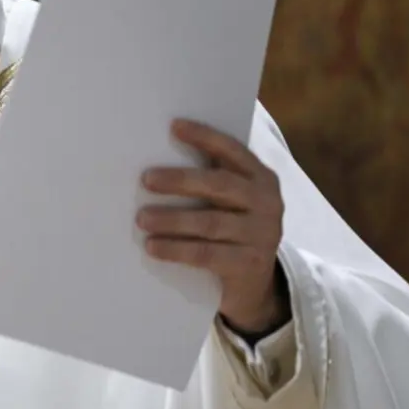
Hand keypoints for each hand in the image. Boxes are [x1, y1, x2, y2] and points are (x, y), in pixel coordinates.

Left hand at [137, 119, 287, 333]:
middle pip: (220, 185)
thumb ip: (209, 178)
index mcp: (261, 178)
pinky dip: (176, 249)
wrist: (256, 283)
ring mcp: (262, 234)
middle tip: (145, 179)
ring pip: (210, 222)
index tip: (174, 126)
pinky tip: (152, 246)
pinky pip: (207, 254)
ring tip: (141, 218)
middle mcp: (268, 203)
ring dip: (172, 219)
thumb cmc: (231, 229)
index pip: (233, 151)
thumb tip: (157, 154)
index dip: (205, 137)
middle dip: (180, 180)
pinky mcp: (250, 264)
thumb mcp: (229, 201)